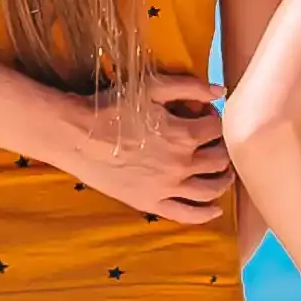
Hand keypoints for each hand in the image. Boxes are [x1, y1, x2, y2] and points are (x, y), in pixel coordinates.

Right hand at [66, 74, 234, 225]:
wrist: (77, 135)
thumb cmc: (112, 107)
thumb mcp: (152, 87)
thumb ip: (189, 86)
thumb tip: (220, 91)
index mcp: (184, 134)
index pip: (217, 130)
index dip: (215, 120)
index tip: (206, 118)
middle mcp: (181, 164)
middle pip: (219, 160)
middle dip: (223, 149)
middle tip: (216, 144)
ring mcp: (167, 188)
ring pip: (210, 189)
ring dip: (223, 180)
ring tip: (223, 174)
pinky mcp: (151, 203)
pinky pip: (187, 214)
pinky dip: (206, 214)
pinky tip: (215, 209)